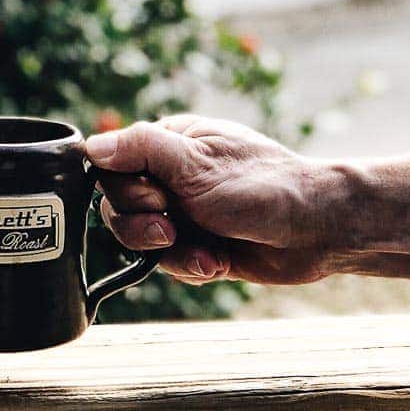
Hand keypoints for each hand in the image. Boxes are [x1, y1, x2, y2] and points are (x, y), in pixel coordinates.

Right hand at [85, 115, 409, 285]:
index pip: (112, 165)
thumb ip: (141, 150)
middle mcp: (172, 175)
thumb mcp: (196, 164)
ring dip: (172, 253)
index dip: (127, 191)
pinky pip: (168, 263)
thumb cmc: (264, 187)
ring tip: (207, 253)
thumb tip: (91, 146)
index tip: (158, 199)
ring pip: (141, 240)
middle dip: (145, 228)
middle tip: (175, 228)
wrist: (318, 231)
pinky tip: (218, 263)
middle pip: (119, 206)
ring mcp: (185, 211)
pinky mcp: (198, 244)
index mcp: (170, 143)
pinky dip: (191, 267)